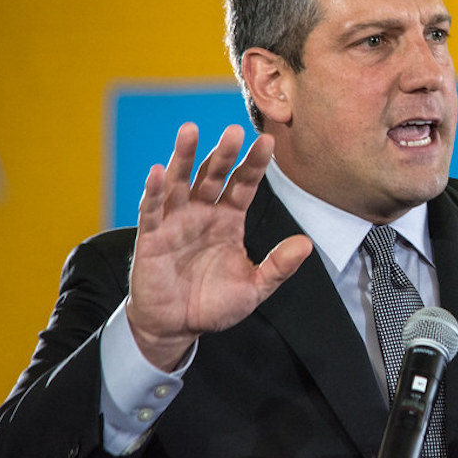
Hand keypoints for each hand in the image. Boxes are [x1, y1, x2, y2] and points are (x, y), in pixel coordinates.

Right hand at [126, 123, 312, 369]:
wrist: (177, 327)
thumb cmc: (214, 304)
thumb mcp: (255, 288)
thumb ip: (278, 266)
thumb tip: (306, 244)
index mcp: (229, 220)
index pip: (244, 184)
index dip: (254, 164)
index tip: (268, 141)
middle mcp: (202, 213)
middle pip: (213, 175)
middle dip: (224, 153)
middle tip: (235, 130)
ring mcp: (175, 221)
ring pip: (180, 182)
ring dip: (184, 157)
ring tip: (190, 130)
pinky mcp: (151, 237)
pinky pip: (151, 210)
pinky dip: (153, 191)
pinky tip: (158, 171)